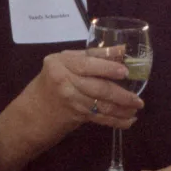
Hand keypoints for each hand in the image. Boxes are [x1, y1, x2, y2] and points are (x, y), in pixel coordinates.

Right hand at [18, 47, 143, 136]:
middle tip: (138, 98)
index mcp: (61, 63)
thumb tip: (123, 50)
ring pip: (100, 105)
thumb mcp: (67, 61)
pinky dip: (115, 121)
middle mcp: (63, 81)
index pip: (87, 64)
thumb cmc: (53, 79)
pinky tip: (129, 121)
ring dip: (121, 109)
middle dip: (120, 94)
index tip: (125, 71)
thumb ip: (94, 55)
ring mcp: (68, 100)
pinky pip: (99, 118)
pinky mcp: (74, 116)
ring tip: (136, 108)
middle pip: (96, 87)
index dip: (107, 68)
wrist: (33, 111)